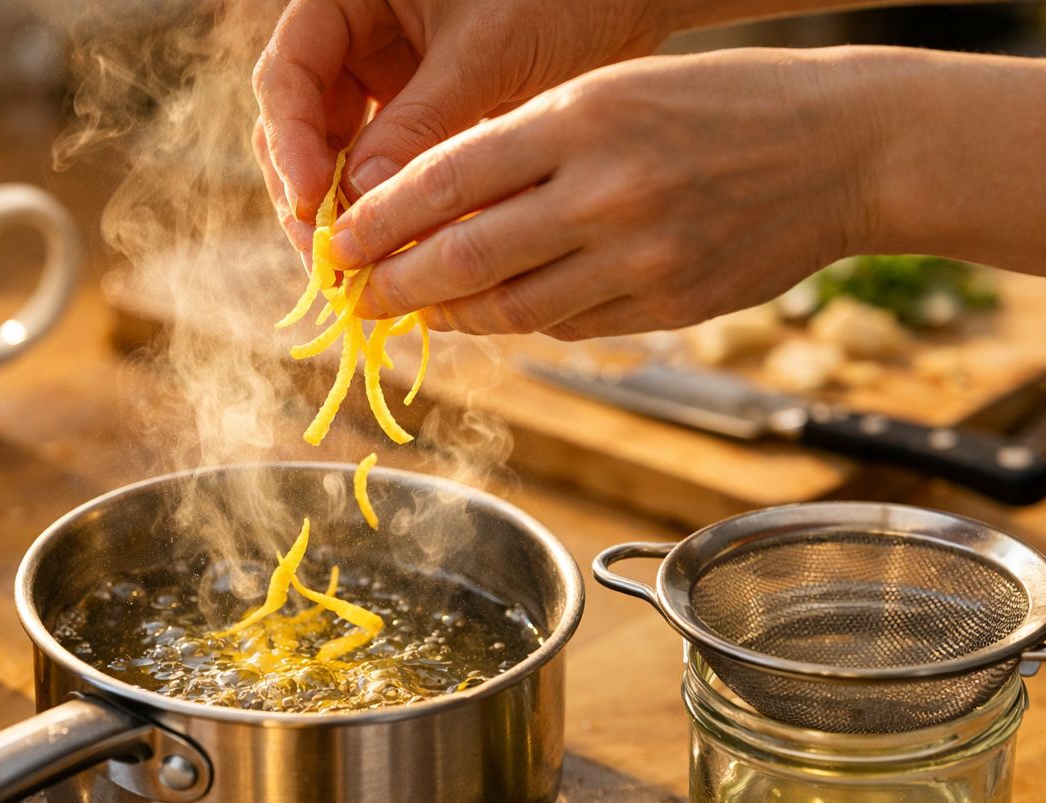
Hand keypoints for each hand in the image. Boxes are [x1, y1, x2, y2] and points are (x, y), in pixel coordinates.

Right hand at [251, 0, 669, 252]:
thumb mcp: (487, 52)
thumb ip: (421, 121)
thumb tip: (361, 204)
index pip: (287, 74)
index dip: (291, 142)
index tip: (314, 203)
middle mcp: (357, 39)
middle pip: (301, 125)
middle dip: (309, 194)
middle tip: (329, 260)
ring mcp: (386, 81)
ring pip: (339, 157)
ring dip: (346, 214)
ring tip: (364, 271)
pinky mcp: (420, 119)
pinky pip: (386, 172)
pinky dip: (392, 213)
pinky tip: (406, 258)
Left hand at [330, 48, 883, 338]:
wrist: (846, 149)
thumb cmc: (718, 105)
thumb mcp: (614, 94)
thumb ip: (526, 149)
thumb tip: (431, 208)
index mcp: (584, 118)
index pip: (446, 178)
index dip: (378, 222)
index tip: (337, 243)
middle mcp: (607, 191)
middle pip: (464, 257)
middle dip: (394, 284)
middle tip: (356, 297)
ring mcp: (641, 257)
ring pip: (510, 308)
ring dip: (450, 315)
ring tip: (416, 311)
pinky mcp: (669, 307)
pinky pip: (567, 327)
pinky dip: (521, 321)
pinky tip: (496, 311)